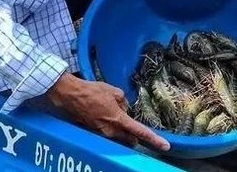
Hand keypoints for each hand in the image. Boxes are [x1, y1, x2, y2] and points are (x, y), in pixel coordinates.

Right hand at [46, 73, 168, 150]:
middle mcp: (111, 131)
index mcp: (119, 120)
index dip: (154, 140)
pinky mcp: (94, 133)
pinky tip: (103, 114)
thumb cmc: (92, 91)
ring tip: (112, 114)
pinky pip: (108, 134)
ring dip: (121, 131)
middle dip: (134, 136)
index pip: (141, 132)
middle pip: (130, 140)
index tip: (165, 146)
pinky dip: (110, 127)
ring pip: (119, 138)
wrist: (71, 95)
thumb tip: (125, 109)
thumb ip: (124, 102)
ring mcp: (101, 134)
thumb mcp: (114, 91)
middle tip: (132, 125)